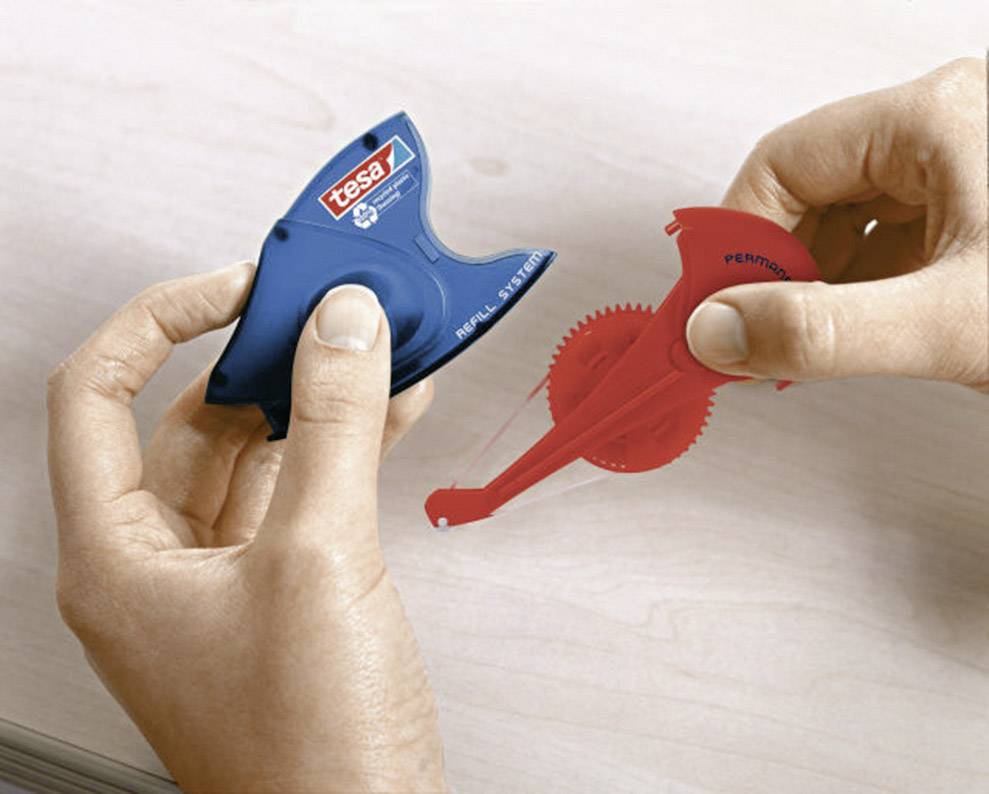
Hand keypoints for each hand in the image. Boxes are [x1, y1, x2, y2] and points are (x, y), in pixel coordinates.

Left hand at [47, 264, 446, 792]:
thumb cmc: (310, 754)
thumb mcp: (317, 561)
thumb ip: (329, 429)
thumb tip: (340, 330)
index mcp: (118, 559)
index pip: (96, 396)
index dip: (158, 323)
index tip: (232, 288)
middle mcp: (160, 566)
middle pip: (189, 421)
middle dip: (259, 357)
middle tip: (320, 309)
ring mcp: (225, 580)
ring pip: (256, 455)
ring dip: (313, 398)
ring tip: (369, 349)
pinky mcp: (284, 592)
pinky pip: (304, 491)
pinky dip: (344, 445)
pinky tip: (391, 412)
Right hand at [686, 57, 987, 390]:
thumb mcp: (951, 322)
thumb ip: (821, 332)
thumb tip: (714, 337)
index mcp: (931, 120)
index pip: (783, 163)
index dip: (735, 240)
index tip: (711, 310)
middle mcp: (939, 132)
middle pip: (805, 190)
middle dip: (769, 271)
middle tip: (746, 339)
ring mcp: (957, 174)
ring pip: (839, 222)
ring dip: (804, 287)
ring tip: (795, 348)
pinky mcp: (969, 217)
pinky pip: (879, 246)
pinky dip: (846, 294)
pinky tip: (841, 338)